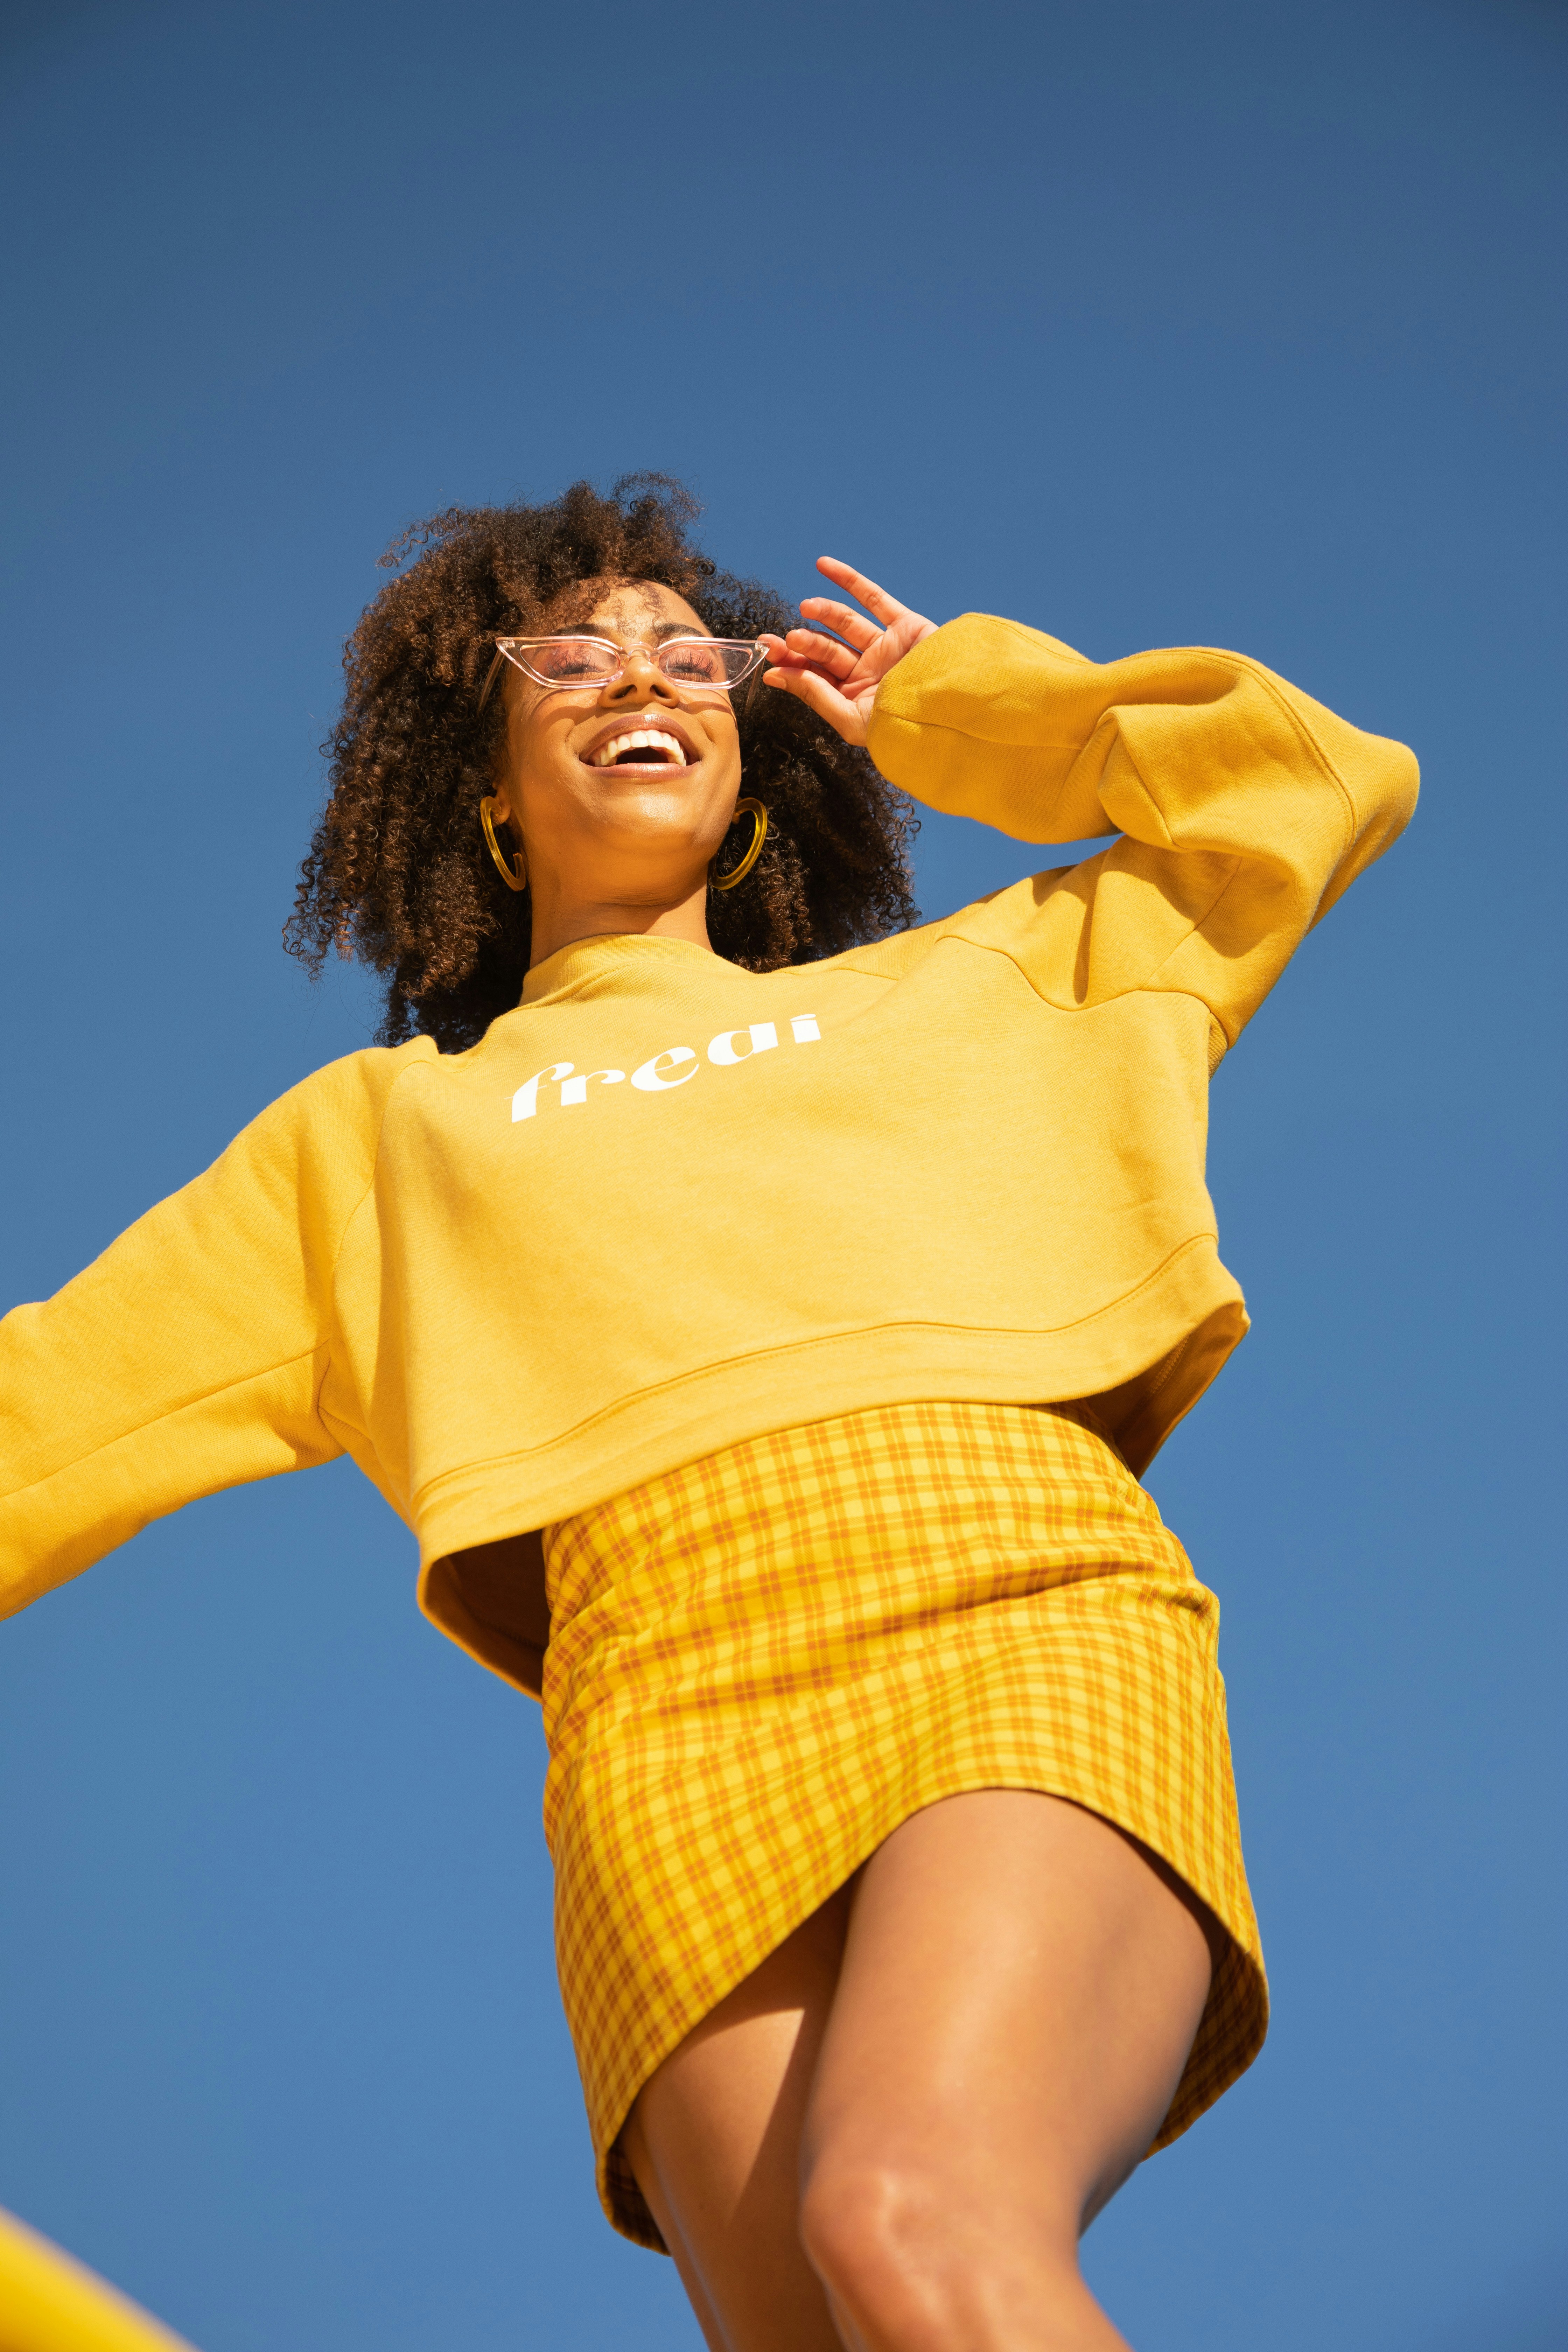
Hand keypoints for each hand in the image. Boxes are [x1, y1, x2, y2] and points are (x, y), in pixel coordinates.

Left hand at [759, 557, 936, 745]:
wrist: (953, 711)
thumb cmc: (904, 725)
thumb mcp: (850, 717)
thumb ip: (815, 695)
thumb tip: (774, 675)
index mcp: (854, 699)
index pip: (814, 677)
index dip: (790, 663)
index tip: (769, 653)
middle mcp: (868, 673)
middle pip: (826, 650)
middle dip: (803, 642)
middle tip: (788, 638)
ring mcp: (886, 647)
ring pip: (846, 623)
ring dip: (823, 613)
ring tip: (807, 607)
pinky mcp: (905, 626)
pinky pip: (873, 598)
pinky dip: (848, 580)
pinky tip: (823, 565)